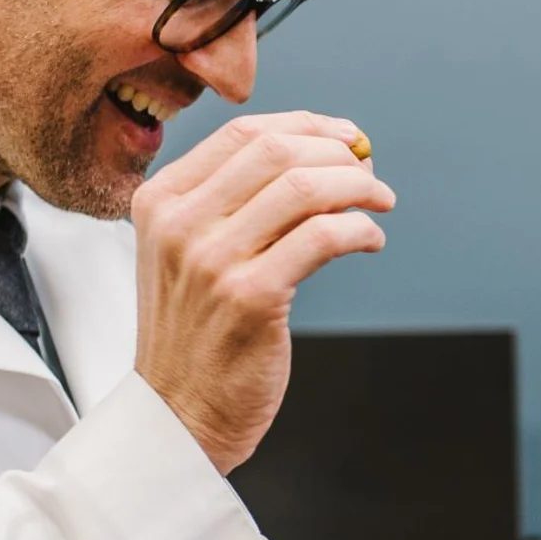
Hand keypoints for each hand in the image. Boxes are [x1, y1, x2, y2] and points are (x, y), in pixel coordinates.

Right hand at [130, 112, 394, 473]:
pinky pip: (323, 237)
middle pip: (276, 150)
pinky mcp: (251, 297)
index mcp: (160, 201)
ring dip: (358, 187)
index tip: (346, 138)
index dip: (307, 126)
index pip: (243, 133)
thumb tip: (317, 152)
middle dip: (338, 153)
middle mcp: (180, 223)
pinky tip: (370, 240)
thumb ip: (232, 202)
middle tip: (370, 173)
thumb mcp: (188, 253)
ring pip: (304, 187)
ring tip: (379, 204)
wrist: (178, 413)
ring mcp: (212, 260)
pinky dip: (360, 230)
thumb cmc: (198, 332)